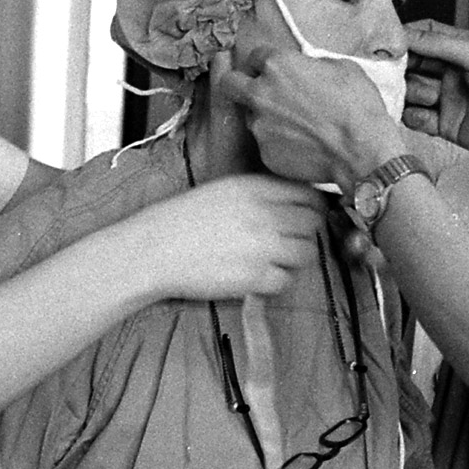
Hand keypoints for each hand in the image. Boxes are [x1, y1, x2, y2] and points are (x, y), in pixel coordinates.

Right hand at [124, 175, 326, 301]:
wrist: (155, 249)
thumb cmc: (184, 219)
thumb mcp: (225, 190)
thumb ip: (262, 192)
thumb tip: (297, 200)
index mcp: (256, 187)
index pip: (310, 194)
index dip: (313, 207)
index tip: (306, 216)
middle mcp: (265, 214)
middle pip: (313, 223)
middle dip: (306, 232)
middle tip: (288, 240)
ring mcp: (263, 247)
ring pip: (307, 253)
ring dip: (294, 258)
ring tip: (272, 259)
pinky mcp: (255, 277)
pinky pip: (286, 281)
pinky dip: (276, 281)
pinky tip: (257, 275)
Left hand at [217, 46, 411, 187]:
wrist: (362, 150)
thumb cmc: (357, 107)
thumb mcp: (341, 68)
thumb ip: (313, 64)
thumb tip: (307, 68)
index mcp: (278, 66)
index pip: (255, 56)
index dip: (265, 63)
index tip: (274, 71)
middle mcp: (260, 93)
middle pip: (229, 83)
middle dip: (238, 84)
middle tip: (257, 91)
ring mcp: (260, 126)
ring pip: (250, 117)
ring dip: (265, 118)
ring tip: (295, 126)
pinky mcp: (265, 153)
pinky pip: (266, 144)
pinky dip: (279, 144)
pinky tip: (302, 146)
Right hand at [403, 19, 468, 165]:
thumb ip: (439, 43)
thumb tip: (406, 34)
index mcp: (461, 49)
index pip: (423, 36)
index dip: (404, 38)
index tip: (386, 43)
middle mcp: (450, 72)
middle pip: (411, 63)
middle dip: (400, 67)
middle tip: (389, 71)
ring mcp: (445, 98)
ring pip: (410, 90)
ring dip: (411, 92)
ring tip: (429, 96)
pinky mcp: (443, 124)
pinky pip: (416, 117)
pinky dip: (414, 116)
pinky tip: (426, 114)